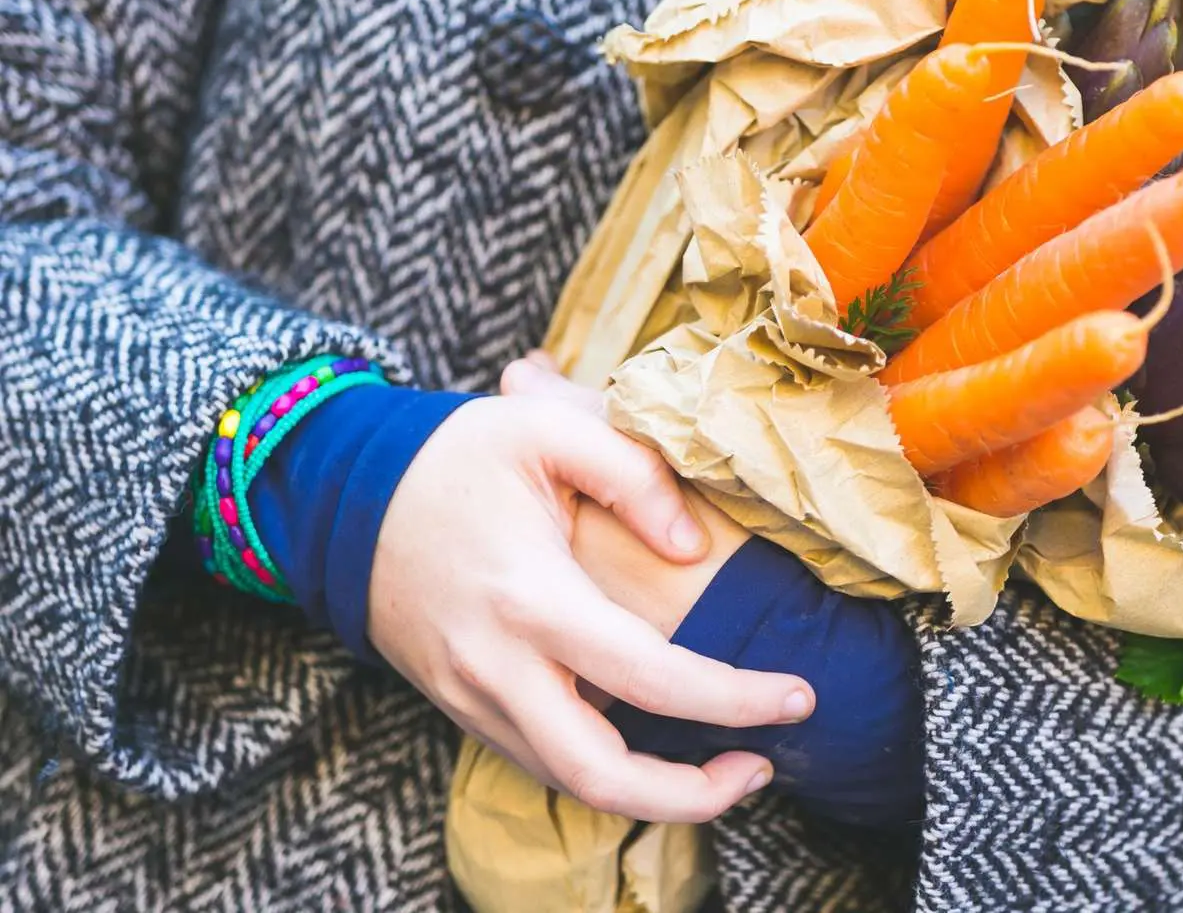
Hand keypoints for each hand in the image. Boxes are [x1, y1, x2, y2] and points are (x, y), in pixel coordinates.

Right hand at [368, 359, 813, 822]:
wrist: (340, 494)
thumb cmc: (451, 456)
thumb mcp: (545, 429)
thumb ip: (634, 473)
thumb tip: (693, 549)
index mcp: (532, 599)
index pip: (654, 677)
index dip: (737, 698)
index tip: (800, 697)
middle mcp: (499, 668)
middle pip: (603, 778)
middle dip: (694, 798)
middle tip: (763, 765)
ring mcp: (474, 699)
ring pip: (571, 783)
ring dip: (654, 793)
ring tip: (728, 761)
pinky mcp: (463, 708)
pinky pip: (543, 761)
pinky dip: (607, 770)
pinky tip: (656, 740)